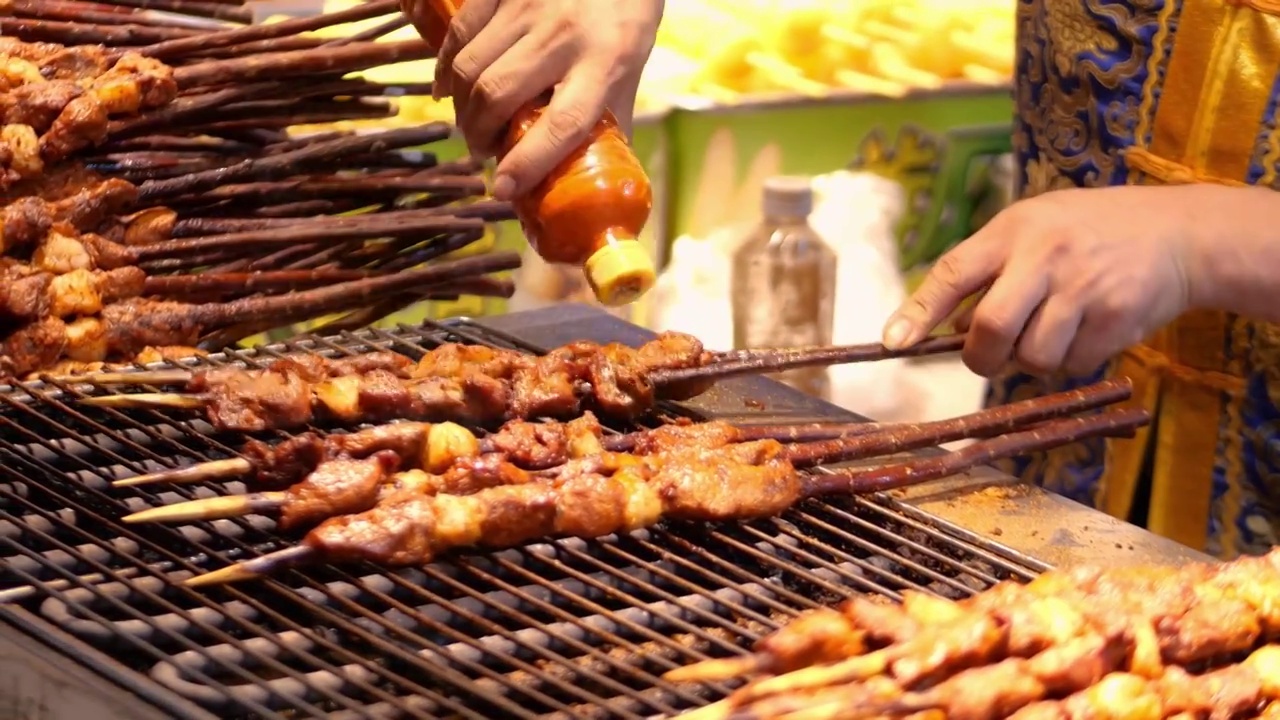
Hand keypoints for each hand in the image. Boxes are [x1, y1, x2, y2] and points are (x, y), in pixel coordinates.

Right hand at [430, 0, 662, 199]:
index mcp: (606, 62)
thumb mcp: (630, 70)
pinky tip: (448, 88)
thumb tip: (589, 177)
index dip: (529, 162)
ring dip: (462, 108)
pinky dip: (446, 67)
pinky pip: (459, 32)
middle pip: (499, 95)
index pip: (563, 123)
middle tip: (484, 152)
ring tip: (471, 126)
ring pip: (472, 67)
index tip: (504, 188)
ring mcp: (527, 6)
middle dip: (480, 135)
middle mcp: (564, 34)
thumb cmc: (626, 17)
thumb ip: (608, 118)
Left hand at [881, 185, 1199, 376]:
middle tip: (990, 355)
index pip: (953, 272)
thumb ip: (989, 270)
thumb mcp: (1034, 228)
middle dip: (982, 356)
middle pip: (990, 328)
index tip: (893, 343)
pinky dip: (1072, 360)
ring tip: (1054, 328)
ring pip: (1032, 357)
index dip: (919, 312)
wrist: (1176, 234)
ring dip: (1033, 359)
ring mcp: (1083, 288)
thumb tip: (947, 328)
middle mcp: (1045, 256)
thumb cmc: (1087, 232)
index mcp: (1014, 230)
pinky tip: (1088, 329)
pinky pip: (1073, 365)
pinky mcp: (1116, 318)